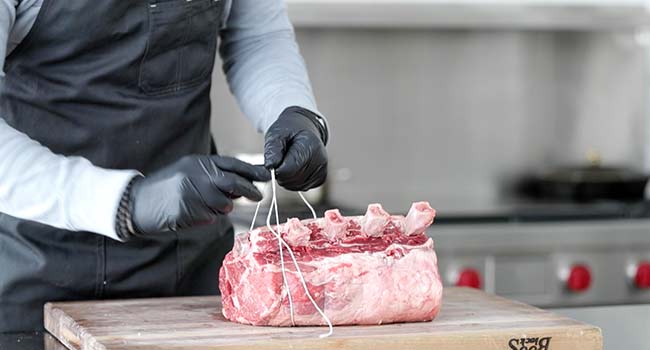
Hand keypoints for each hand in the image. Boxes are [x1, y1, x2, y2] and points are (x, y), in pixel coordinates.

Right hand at [130, 155, 269, 234]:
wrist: (135, 202)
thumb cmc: (166, 188)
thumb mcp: (188, 172)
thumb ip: (214, 176)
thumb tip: (243, 186)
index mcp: (198, 162)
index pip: (232, 164)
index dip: (251, 171)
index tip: (266, 176)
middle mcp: (196, 174)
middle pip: (233, 183)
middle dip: (249, 190)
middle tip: (258, 196)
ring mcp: (191, 192)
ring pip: (223, 203)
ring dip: (224, 208)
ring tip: (211, 206)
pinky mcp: (187, 210)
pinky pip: (209, 217)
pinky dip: (208, 218)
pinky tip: (195, 214)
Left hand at [264, 106, 327, 190]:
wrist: (304, 130)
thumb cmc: (289, 131)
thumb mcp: (276, 134)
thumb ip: (272, 150)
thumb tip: (270, 167)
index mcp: (310, 147)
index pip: (289, 170)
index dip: (276, 168)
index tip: (273, 160)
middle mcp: (320, 161)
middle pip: (292, 180)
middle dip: (280, 173)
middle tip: (279, 159)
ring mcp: (322, 171)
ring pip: (295, 186)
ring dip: (286, 178)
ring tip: (287, 161)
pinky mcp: (320, 179)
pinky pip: (301, 188)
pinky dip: (293, 181)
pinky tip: (294, 168)